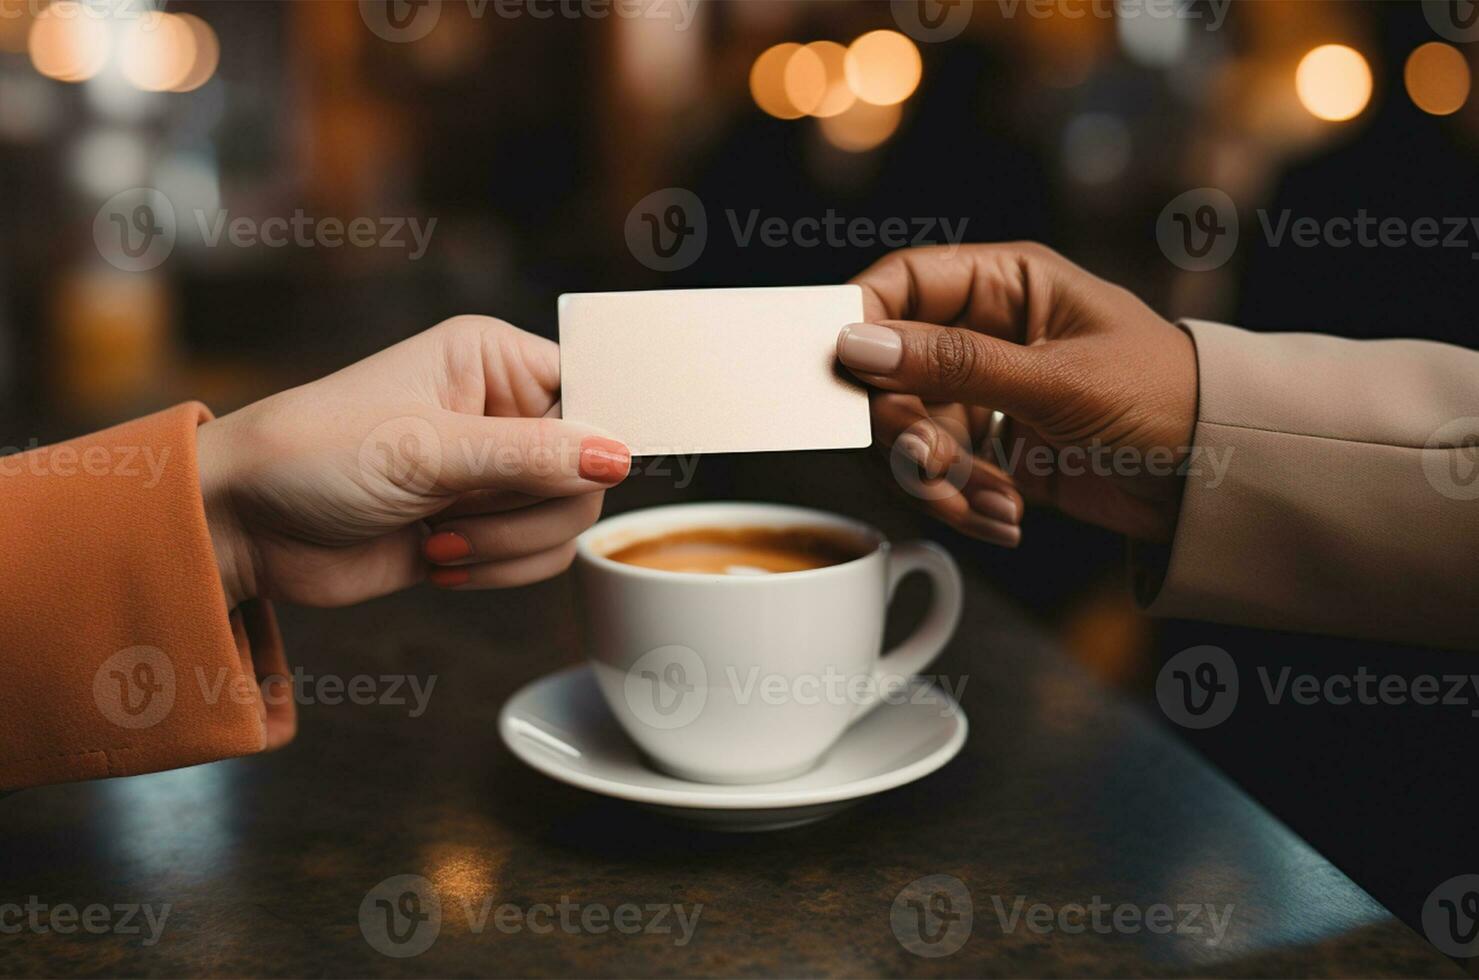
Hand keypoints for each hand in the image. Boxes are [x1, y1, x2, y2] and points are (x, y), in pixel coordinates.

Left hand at [196, 316, 629, 608]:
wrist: (242, 526)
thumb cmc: (312, 455)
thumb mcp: (425, 448)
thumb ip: (530, 455)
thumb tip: (619, 456)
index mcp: (493, 361)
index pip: (593, 384)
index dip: (607, 426)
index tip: (606, 465)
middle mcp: (503, 412)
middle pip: (591, 466)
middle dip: (532, 506)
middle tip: (464, 509)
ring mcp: (493, 474)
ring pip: (569, 518)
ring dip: (509, 544)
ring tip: (437, 537)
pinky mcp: (481, 529)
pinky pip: (540, 557)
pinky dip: (498, 570)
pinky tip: (435, 558)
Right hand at [836, 243, 1196, 545]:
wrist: (1220, 482)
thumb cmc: (1166, 400)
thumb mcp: (1057, 379)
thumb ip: (953, 363)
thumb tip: (860, 344)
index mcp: (1005, 283)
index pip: (899, 284)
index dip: (861, 325)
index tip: (841, 376)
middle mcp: (983, 331)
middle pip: (888, 371)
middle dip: (905, 431)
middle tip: (933, 469)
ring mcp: (982, 392)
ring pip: (905, 431)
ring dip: (935, 479)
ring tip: (992, 503)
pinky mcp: (987, 448)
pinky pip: (936, 474)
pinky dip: (959, 501)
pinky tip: (1007, 515)